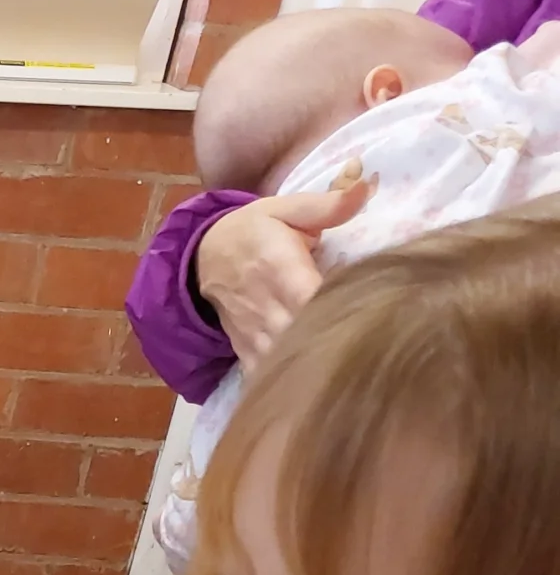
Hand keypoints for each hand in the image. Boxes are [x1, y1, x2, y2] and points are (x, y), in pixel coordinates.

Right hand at [194, 180, 371, 369]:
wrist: (202, 258)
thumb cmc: (252, 230)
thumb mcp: (284, 209)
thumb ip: (327, 205)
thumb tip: (366, 188)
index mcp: (278, 268)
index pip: (312, 297)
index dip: (339, 308)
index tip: (373, 309)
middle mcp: (264, 306)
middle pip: (302, 337)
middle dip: (334, 342)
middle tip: (372, 343)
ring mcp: (253, 333)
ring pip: (284, 362)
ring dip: (313, 367)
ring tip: (348, 366)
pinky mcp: (245, 350)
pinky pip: (265, 376)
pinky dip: (288, 385)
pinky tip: (311, 386)